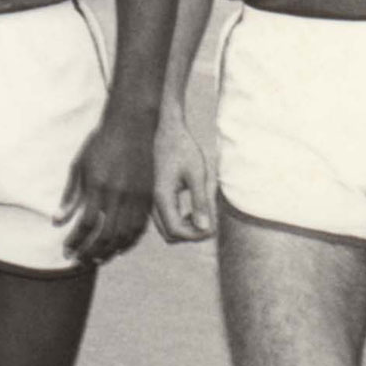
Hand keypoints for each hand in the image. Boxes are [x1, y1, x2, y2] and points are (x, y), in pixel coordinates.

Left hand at [61, 107, 155, 264]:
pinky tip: (119, 246)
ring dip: (110, 251)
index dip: (75, 242)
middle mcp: (119, 194)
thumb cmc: (101, 143)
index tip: (66, 250)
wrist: (132, 124)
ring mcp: (136, 196)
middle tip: (80, 261)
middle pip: (105, 235)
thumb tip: (57, 221)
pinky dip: (129, 241)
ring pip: (125, 235)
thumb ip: (70, 195)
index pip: (85, 225)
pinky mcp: (148, 196)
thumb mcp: (79, 165)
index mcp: (99, 186)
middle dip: (90, 252)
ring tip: (97, 259)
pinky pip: (139, 227)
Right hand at [151, 109, 215, 242]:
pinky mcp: (156, 195)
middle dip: (191, 234)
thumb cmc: (183, 148)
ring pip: (167, 228)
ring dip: (186, 227)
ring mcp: (153, 199)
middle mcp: (153, 201)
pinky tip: (194, 206)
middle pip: (170, 234)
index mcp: (162, 197)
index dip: (196, 235)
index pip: (176, 231)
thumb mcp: (197, 174)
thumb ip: (201, 202)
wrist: (167, 130)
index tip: (212, 226)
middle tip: (209, 221)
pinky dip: (180, 219)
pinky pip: (166, 217)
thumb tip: (205, 229)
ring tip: (203, 213)